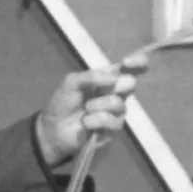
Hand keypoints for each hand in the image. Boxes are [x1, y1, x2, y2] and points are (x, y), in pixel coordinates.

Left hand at [34, 52, 148, 168]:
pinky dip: (97, 120)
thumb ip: (91, 76)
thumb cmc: (63, 103)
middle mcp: (117, 94)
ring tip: (85, 109)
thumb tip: (114, 76)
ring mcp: (117, 113)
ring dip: (98, 105)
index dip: (139, 62)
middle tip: (98, 91)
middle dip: (114, 86)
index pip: (132, 68)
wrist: (53, 128)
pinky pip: (113, 122)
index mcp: (109, 79)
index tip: (127, 62)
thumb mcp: (71, 83)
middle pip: (130, 83)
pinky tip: (86, 122)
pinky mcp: (113, 130)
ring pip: (118, 103)